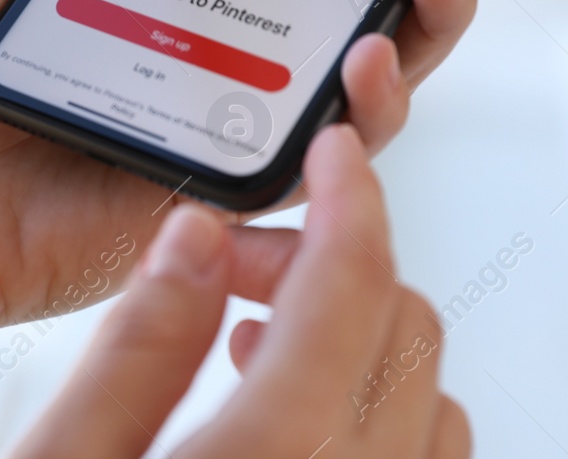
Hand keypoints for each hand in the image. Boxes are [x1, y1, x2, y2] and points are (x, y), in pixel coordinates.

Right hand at [11, 125, 468, 458]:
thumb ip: (133, 350)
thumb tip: (196, 235)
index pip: (353, 290)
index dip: (350, 197)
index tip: (331, 147)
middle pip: (408, 333)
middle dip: (338, 266)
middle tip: (233, 268)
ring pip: (434, 405)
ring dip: (363, 343)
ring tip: (252, 343)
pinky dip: (384, 415)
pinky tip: (291, 420)